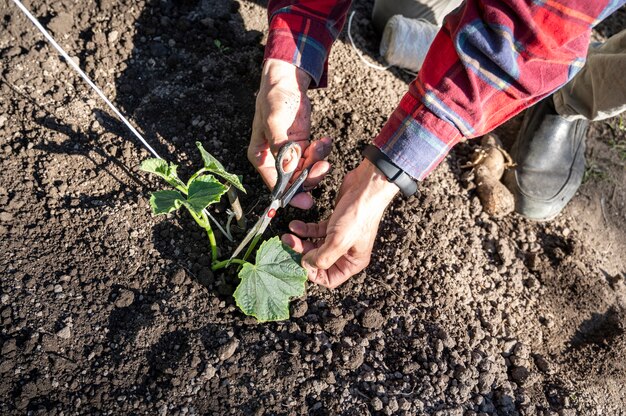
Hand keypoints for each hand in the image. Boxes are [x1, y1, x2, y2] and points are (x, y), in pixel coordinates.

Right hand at [248, 59, 331, 208]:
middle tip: (323, 166)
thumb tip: (287, 168)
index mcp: (261, 158)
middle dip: (310, 176)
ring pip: (306, 171)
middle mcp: (274, 160)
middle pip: (294, 181)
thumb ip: (280, 146)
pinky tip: (325, 140)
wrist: (286, 83)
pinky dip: (322, 152)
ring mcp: (289, 154)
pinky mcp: (301, 146)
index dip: (291, 195)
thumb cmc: (274, 99)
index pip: (276, 185)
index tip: (307, 201)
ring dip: (318, 162)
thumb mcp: (274, 121)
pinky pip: (314, 158)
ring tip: (322, 144)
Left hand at [282, 160, 398, 287]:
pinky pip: (316, 231)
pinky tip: (295, 225)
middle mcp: (347, 252)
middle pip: (319, 261)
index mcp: (353, 262)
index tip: (300, 263)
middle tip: (288, 246)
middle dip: (302, 254)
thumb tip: (306, 264)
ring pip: (315, 245)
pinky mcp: (334, 223)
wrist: (366, 187)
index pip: (330, 279)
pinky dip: (304, 229)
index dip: (313, 274)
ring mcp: (340, 237)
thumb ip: (322, 257)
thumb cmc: (359, 214)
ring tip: (288, 236)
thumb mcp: (339, 241)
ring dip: (300, 241)